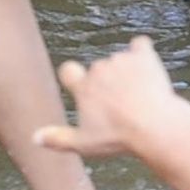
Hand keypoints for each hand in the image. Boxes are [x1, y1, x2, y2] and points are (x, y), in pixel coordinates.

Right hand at [35, 37, 178, 161]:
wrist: (154, 126)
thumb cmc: (118, 137)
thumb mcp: (84, 144)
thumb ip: (58, 139)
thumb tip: (35, 138)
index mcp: (83, 86)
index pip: (68, 70)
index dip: (75, 77)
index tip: (85, 87)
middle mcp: (99, 69)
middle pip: (99, 69)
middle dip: (108, 81)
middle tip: (121, 104)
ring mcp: (121, 60)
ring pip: (120, 61)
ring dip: (126, 71)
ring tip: (139, 96)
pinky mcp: (143, 56)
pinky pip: (141, 45)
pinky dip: (143, 53)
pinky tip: (148, 68)